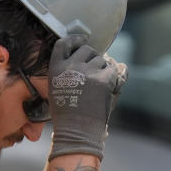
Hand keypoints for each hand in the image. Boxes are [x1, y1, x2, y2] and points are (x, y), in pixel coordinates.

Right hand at [47, 35, 128, 160]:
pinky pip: (113, 69)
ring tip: (97, 86)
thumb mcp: (56, 89)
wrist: (77, 131)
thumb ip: (66, 71)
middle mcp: (71, 66)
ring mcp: (88, 71)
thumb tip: (85, 58)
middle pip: (86, 49)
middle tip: (93, 72)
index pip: (64, 43)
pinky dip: (114, 75)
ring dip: (102, 68)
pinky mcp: (104, 79)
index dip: (74, 40)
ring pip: (101, 59)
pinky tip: (109, 85)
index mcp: (56, 68)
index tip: (82, 40)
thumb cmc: (66, 115)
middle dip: (92, 57)